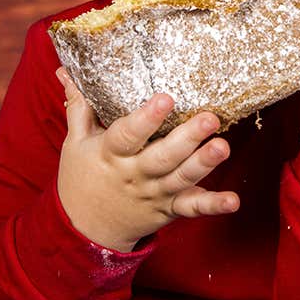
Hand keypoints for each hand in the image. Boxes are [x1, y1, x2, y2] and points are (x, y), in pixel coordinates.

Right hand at [55, 67, 239, 251]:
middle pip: (163, 157)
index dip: (146, 118)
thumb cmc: (81, 177)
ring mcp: (154, 193)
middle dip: (187, 138)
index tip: (165, 98)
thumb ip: (79, 107)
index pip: (127, 135)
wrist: (83, 230)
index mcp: (111, 155)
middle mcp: (135, 175)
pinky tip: (233, 200)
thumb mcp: (75, 143)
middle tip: (210, 118)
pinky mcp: (169, 209)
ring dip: (204, 164)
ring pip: (181, 178)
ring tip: (223, 147)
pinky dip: (213, 205)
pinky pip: (192, 208)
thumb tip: (66, 70)